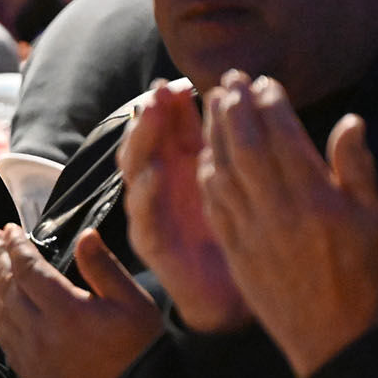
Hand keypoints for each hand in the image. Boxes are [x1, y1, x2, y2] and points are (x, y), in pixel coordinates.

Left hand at [0, 223, 159, 377]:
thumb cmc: (141, 353)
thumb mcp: (134, 304)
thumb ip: (104, 268)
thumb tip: (85, 235)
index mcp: (66, 311)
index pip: (28, 269)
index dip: (16, 246)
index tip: (11, 229)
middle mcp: (40, 332)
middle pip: (7, 287)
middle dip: (0, 259)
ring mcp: (30, 355)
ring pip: (0, 312)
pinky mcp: (29, 373)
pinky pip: (4, 336)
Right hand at [119, 80, 248, 332]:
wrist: (236, 295)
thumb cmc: (242, 231)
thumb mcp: (240, 175)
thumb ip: (231, 139)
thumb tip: (237, 90)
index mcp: (181, 166)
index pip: (168, 126)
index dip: (170, 103)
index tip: (179, 82)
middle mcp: (162, 186)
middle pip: (146, 142)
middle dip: (151, 115)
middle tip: (160, 93)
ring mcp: (152, 214)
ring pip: (135, 172)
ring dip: (141, 142)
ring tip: (152, 119)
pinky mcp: (153, 243)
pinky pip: (143, 215)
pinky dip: (145, 192)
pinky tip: (155, 173)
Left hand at [197, 73, 377, 377]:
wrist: (339, 345)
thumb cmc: (370, 282)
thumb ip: (357, 169)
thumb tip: (349, 122)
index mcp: (315, 198)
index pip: (282, 137)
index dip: (269, 105)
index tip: (262, 82)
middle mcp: (276, 211)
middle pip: (244, 147)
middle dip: (233, 108)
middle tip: (227, 79)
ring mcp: (251, 234)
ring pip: (222, 172)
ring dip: (214, 135)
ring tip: (211, 106)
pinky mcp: (237, 254)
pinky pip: (215, 206)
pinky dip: (208, 175)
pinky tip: (206, 158)